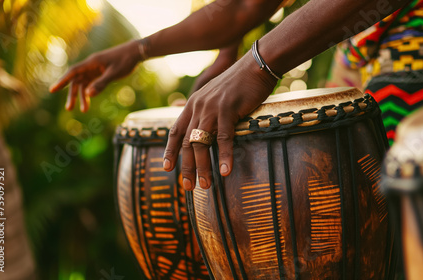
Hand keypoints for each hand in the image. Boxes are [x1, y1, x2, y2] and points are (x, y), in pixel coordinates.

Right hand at [49, 40, 141, 111]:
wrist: (136, 52)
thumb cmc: (125, 61)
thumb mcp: (114, 73)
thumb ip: (102, 83)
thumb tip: (88, 94)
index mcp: (91, 63)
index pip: (73, 72)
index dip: (62, 81)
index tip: (52, 90)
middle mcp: (91, 65)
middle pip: (77, 81)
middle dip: (73, 95)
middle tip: (69, 109)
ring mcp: (96, 69)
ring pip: (84, 83)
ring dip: (83, 96)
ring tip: (83, 110)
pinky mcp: (101, 71)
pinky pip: (91, 82)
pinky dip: (90, 91)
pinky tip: (90, 100)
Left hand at [163, 53, 276, 190]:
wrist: (255, 66)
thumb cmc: (238, 82)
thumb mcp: (214, 94)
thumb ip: (205, 108)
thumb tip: (196, 119)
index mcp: (193, 104)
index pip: (175, 131)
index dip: (169, 151)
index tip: (166, 168)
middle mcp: (198, 107)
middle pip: (186, 142)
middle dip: (186, 166)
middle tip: (187, 187)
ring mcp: (212, 109)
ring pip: (201, 143)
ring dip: (202, 167)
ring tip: (205, 185)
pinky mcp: (228, 110)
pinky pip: (224, 138)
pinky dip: (224, 156)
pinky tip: (225, 171)